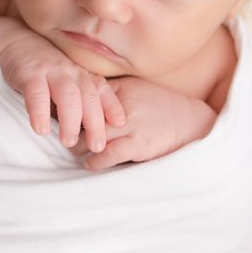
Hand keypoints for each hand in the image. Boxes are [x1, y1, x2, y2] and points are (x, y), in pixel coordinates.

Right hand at [0, 16, 126, 150]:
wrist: (13, 39)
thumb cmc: (42, 68)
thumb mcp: (64, 81)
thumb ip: (75, 102)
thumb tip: (85, 133)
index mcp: (81, 75)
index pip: (102, 90)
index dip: (112, 106)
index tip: (121, 124)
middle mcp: (70, 72)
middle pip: (89, 97)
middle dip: (95, 123)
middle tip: (97, 146)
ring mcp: (50, 71)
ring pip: (68, 95)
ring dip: (71, 120)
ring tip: (68, 142)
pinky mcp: (28, 73)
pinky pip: (37, 93)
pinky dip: (40, 112)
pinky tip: (40, 130)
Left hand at [67, 74, 216, 171]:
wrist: (194, 122)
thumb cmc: (163, 106)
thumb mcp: (138, 89)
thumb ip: (113, 92)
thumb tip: (84, 99)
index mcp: (123, 88)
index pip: (86, 95)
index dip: (70, 105)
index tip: (57, 111)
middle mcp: (124, 104)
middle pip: (85, 116)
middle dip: (71, 127)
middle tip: (62, 134)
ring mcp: (132, 125)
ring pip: (92, 136)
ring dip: (79, 146)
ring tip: (73, 150)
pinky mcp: (139, 145)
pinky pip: (108, 154)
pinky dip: (94, 161)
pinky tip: (89, 164)